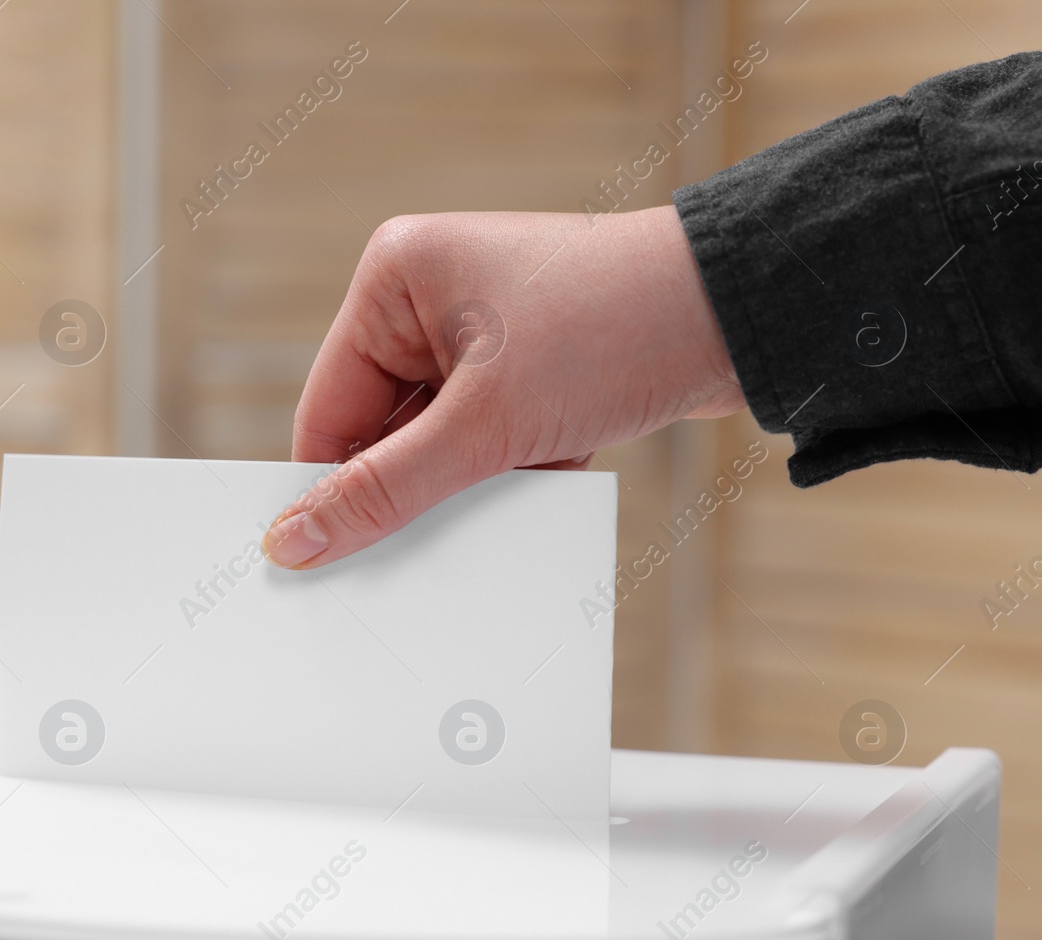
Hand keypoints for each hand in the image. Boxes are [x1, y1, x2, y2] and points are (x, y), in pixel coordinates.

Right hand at [260, 205, 745, 568]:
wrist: (745, 315)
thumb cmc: (613, 329)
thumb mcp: (486, 425)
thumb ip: (387, 489)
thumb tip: (296, 539)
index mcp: (396, 278)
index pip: (328, 407)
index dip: (327, 487)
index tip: (322, 559)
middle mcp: (431, 297)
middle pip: (383, 430)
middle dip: (414, 486)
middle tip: (425, 542)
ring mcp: (484, 333)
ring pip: (439, 443)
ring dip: (470, 483)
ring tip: (512, 486)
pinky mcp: (530, 367)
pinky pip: (488, 441)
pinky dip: (510, 474)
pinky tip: (547, 476)